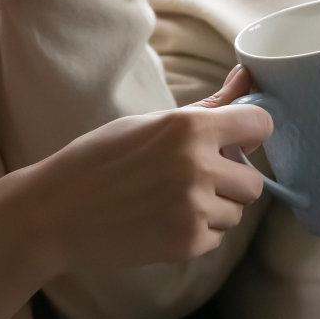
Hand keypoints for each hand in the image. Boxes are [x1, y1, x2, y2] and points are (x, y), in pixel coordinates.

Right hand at [19, 66, 269, 272]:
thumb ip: (208, 106)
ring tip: (172, 201)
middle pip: (254, 181)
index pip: (261, 124)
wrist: (57, 211)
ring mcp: (194, 208)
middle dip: (230, 181)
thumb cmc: (100, 158)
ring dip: (215, 209)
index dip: (251, 134)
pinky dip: (197, 233)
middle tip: (193, 179)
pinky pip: (216, 237)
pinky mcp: (187, 243)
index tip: (234, 142)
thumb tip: (248, 75)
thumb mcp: (152, 122)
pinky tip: (163, 221)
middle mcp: (198, 166)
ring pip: (237, 212)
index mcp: (189, 127)